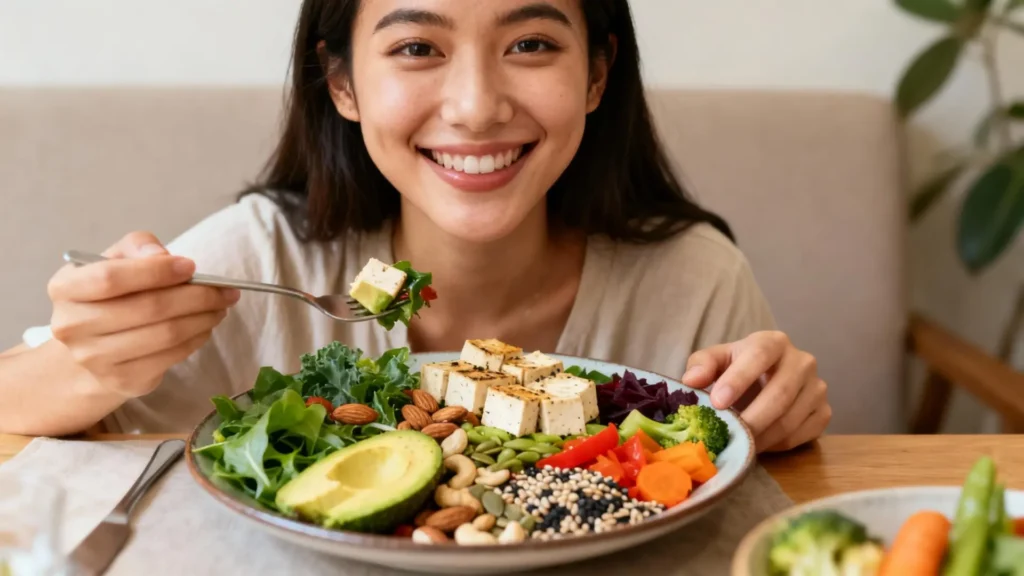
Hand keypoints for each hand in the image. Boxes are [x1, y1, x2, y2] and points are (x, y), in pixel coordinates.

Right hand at [47, 231, 238, 397]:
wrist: (93, 348)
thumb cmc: (111, 295)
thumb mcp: (115, 260)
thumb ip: (138, 246)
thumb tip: (164, 256)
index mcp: (65, 289)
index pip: (110, 278)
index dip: (155, 271)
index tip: (191, 266)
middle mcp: (72, 327)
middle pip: (148, 308)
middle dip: (197, 296)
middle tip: (225, 290)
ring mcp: (95, 359)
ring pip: (165, 335)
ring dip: (203, 318)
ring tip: (220, 306)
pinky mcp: (122, 381)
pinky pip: (172, 356)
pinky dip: (197, 338)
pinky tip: (205, 326)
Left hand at [682, 331, 830, 452]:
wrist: (765, 381)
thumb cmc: (736, 369)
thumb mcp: (716, 361)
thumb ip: (702, 365)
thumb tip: (691, 380)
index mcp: (774, 342)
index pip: (759, 355)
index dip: (739, 379)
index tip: (717, 403)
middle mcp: (803, 361)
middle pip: (780, 393)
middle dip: (751, 418)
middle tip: (728, 435)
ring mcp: (817, 388)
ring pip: (790, 419)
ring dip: (761, 436)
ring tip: (738, 443)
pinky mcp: (823, 412)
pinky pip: (800, 435)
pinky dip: (776, 444)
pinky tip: (758, 443)